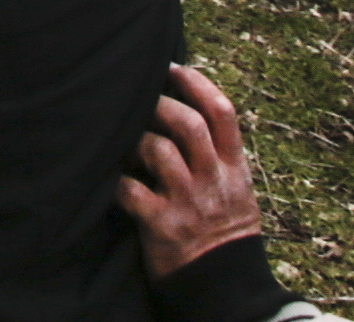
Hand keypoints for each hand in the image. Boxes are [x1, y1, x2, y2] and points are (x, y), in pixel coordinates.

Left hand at [117, 66, 268, 281]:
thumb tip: (188, 108)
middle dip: (159, 105)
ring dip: (135, 140)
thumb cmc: (225, 231)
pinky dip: (116, 182)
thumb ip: (219, 155)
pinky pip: (130, 191)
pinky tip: (114, 182)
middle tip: (140, 102)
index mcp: (235, 169)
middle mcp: (213, 181)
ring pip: (157, 149)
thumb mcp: (238, 190)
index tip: (172, 66)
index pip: (223, 112)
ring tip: (125, 144)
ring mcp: (188, 203)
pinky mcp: (162, 226)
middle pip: (189, 124)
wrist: (227, 288)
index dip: (196, 82)